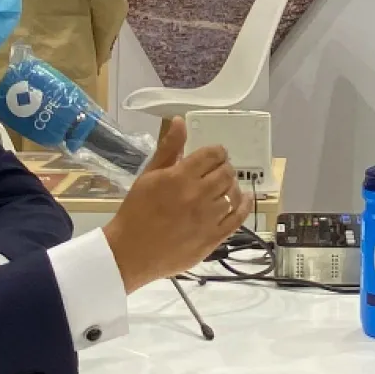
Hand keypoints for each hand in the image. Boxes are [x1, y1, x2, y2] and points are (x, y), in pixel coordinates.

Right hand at [102, 117, 248, 291]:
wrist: (130, 252)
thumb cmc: (136, 211)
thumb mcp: (148, 175)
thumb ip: (168, 148)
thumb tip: (180, 121)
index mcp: (181, 177)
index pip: (212, 155)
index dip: (217, 152)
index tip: (214, 156)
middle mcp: (198, 195)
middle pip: (226, 173)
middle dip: (224, 168)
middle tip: (218, 172)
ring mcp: (208, 218)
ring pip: (233, 194)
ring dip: (232, 186)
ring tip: (224, 187)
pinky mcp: (214, 238)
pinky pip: (238, 218)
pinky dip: (244, 206)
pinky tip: (244, 200)